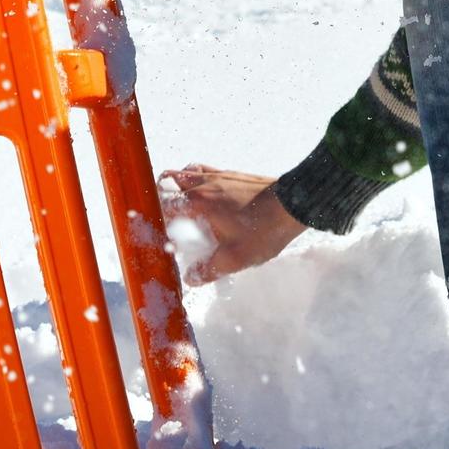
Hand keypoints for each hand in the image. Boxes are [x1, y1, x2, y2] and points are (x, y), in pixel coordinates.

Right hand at [157, 165, 305, 285]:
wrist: (294, 204)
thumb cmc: (264, 230)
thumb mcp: (236, 258)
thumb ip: (210, 269)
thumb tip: (191, 278)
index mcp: (199, 203)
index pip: (163, 203)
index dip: (154, 218)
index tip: (158, 232)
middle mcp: (204, 183)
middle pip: (168, 181)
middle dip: (160, 197)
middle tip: (167, 218)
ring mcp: (219, 175)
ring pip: (186, 171)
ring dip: (178, 185)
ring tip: (184, 206)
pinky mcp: (232, 174)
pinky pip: (205, 170)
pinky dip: (197, 179)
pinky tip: (208, 198)